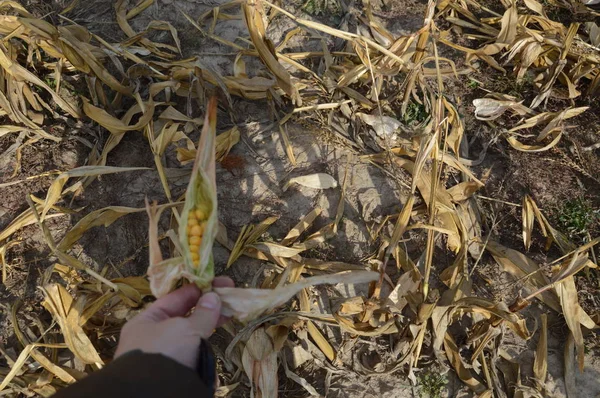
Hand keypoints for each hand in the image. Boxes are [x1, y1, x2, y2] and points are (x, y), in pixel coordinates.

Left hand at [115, 276, 233, 368]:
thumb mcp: (186, 329)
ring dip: (207, 332)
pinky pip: (193, 359)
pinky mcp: (175, 374)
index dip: (197, 290)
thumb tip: (214, 296)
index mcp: (147, 321)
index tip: (219, 284)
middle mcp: (154, 338)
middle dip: (208, 310)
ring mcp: (165, 357)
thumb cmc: (166, 354)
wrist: (156, 396)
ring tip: (227, 321)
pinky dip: (204, 356)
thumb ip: (203, 313)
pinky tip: (212, 356)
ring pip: (191, 339)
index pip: (175, 299)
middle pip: (185, 319)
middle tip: (231, 301)